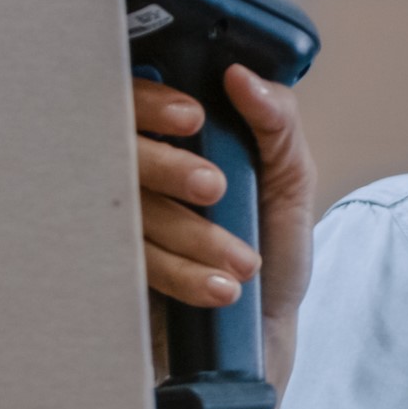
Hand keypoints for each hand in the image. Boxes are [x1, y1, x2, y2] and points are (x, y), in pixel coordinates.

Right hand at [133, 61, 317, 339]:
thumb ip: (276, 123)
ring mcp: (122, 226)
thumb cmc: (272, 248)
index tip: (191, 117)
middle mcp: (140, 178)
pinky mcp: (116, 273)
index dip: (153, 103)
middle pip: (123, 153)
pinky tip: (221, 289)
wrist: (262, 333)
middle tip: (214, 188)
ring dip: (193, 235)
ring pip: (134, 213)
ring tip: (245, 262)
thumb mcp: (290, 180)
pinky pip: (134, 264)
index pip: (139, 103)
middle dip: (169, 167)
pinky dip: (183, 275)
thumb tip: (243, 75)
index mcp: (175, 143)